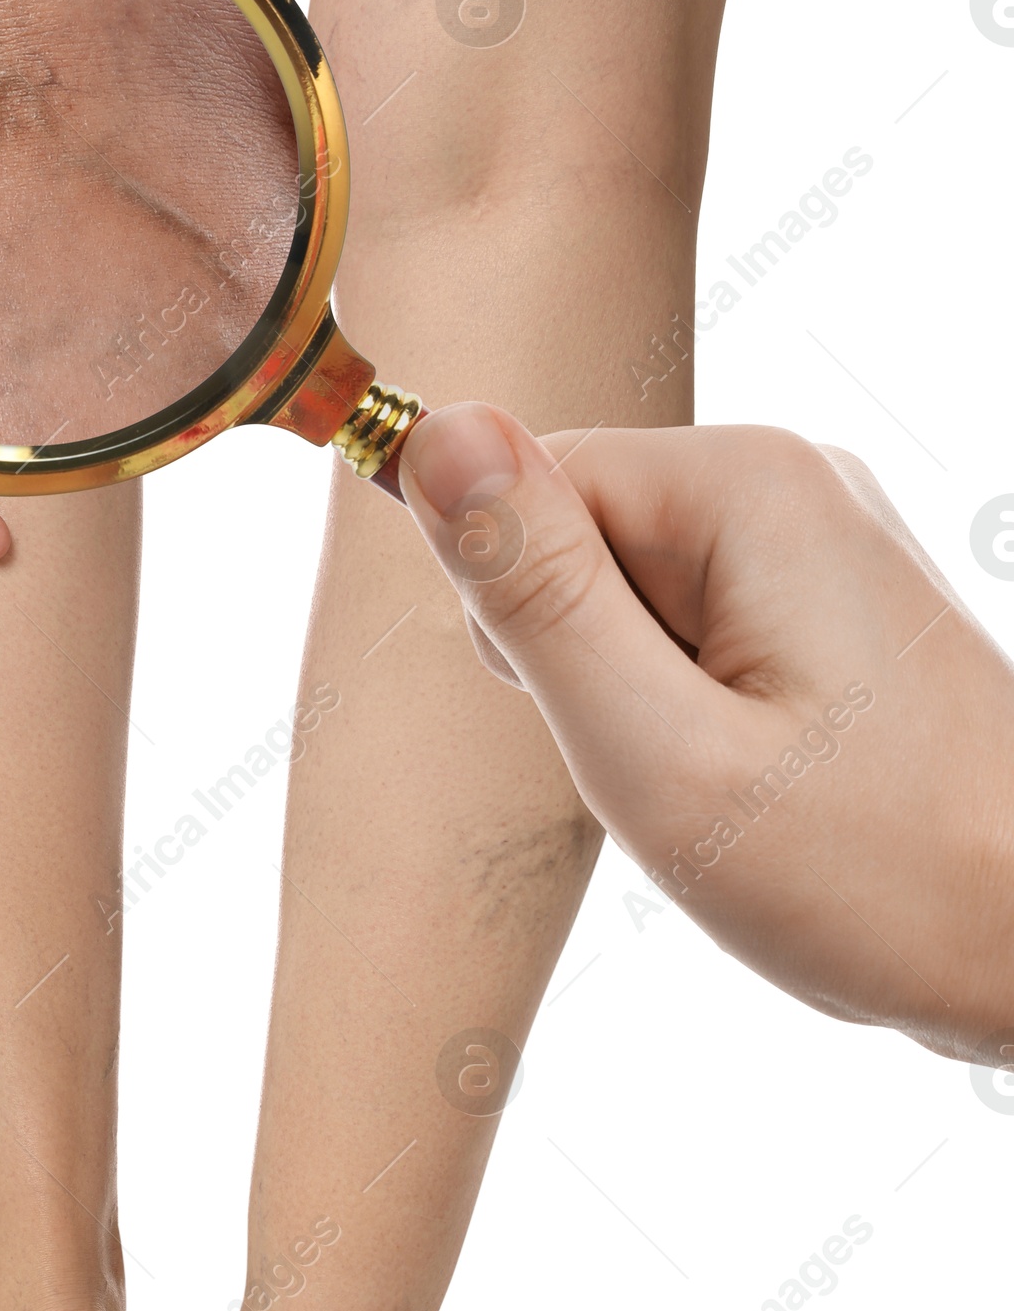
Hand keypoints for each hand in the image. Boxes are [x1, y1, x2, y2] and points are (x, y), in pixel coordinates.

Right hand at [399, 403, 1013, 1063]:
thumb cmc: (876, 875)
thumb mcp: (658, 752)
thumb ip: (536, 594)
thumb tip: (434, 435)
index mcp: (747, 487)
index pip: (526, 490)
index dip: (524, 625)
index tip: (611, 724)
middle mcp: (793, 483)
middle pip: (578, 540)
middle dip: (587, 670)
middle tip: (684, 770)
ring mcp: (823, 542)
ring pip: (628, 598)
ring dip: (640, 703)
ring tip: (734, 784)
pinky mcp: (835, 604)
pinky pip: (692, 633)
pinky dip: (693, 716)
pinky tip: (762, 780)